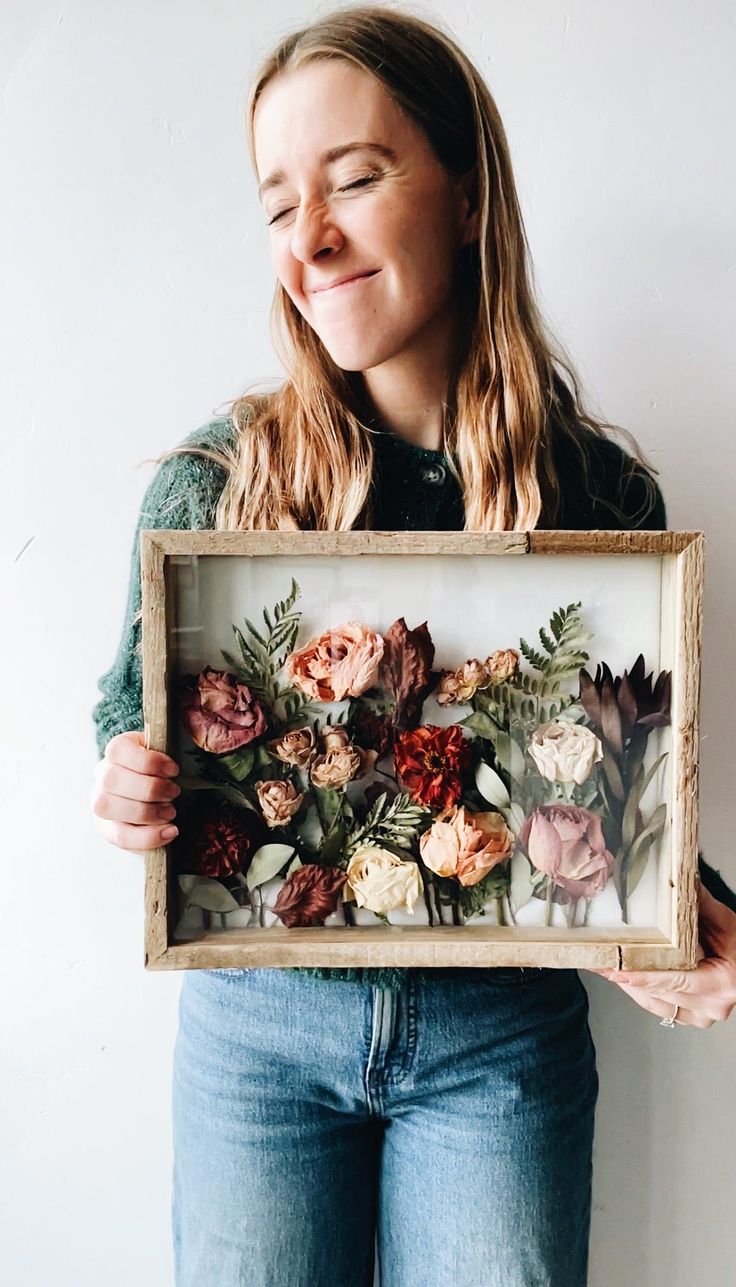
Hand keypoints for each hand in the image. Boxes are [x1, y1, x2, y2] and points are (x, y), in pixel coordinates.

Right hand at [91, 730, 180, 851]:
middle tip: (174, 793)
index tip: (174, 771)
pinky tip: (170, 832)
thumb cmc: (167, 771)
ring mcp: (100, 802)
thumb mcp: (172, 752)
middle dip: (149, 789)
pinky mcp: (107, 828)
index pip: (119, 750)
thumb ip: (180, 741)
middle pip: (111, 780)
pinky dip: (147, 837)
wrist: (162, 792)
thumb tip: (191, 735)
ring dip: (145, 812)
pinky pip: (120, 836)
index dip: (149, 761)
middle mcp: (102, 774)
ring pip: (108, 807)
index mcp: (117, 750)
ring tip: (171, 813)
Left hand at [588, 883, 735, 1027]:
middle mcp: (710, 1007)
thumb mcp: (728, 924)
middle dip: (627, 977)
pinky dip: (639, 991)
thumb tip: (682, 878)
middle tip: (600, 961)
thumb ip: (702, 904)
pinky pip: (658, 1007)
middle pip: (659, 992)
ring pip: (654, 1003)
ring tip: (601, 967)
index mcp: (721, 984)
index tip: (619, 971)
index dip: (644, 977)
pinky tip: (621, 977)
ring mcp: (700, 1016)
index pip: (675, 980)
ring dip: (628, 985)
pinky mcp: (690, 1017)